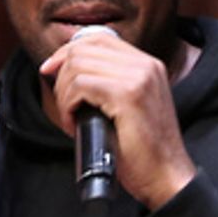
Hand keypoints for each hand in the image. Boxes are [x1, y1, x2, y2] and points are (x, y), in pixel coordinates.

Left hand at [38, 33, 196, 211]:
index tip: (51, 71)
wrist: (166, 177)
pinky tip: (74, 124)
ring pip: (78, 66)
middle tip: (63, 105)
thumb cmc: (144, 153)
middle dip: (62, 76)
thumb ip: (110, 87)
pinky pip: (81, 86)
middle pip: (84, 49)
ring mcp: (138, 77)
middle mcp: (145, 65)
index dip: (67, 53)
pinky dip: (69, 105)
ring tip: (71, 118)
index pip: (99, 39)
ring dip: (64, 94)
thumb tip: (68, 75)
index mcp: (148, 65)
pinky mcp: (128, 95)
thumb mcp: (129, 109)